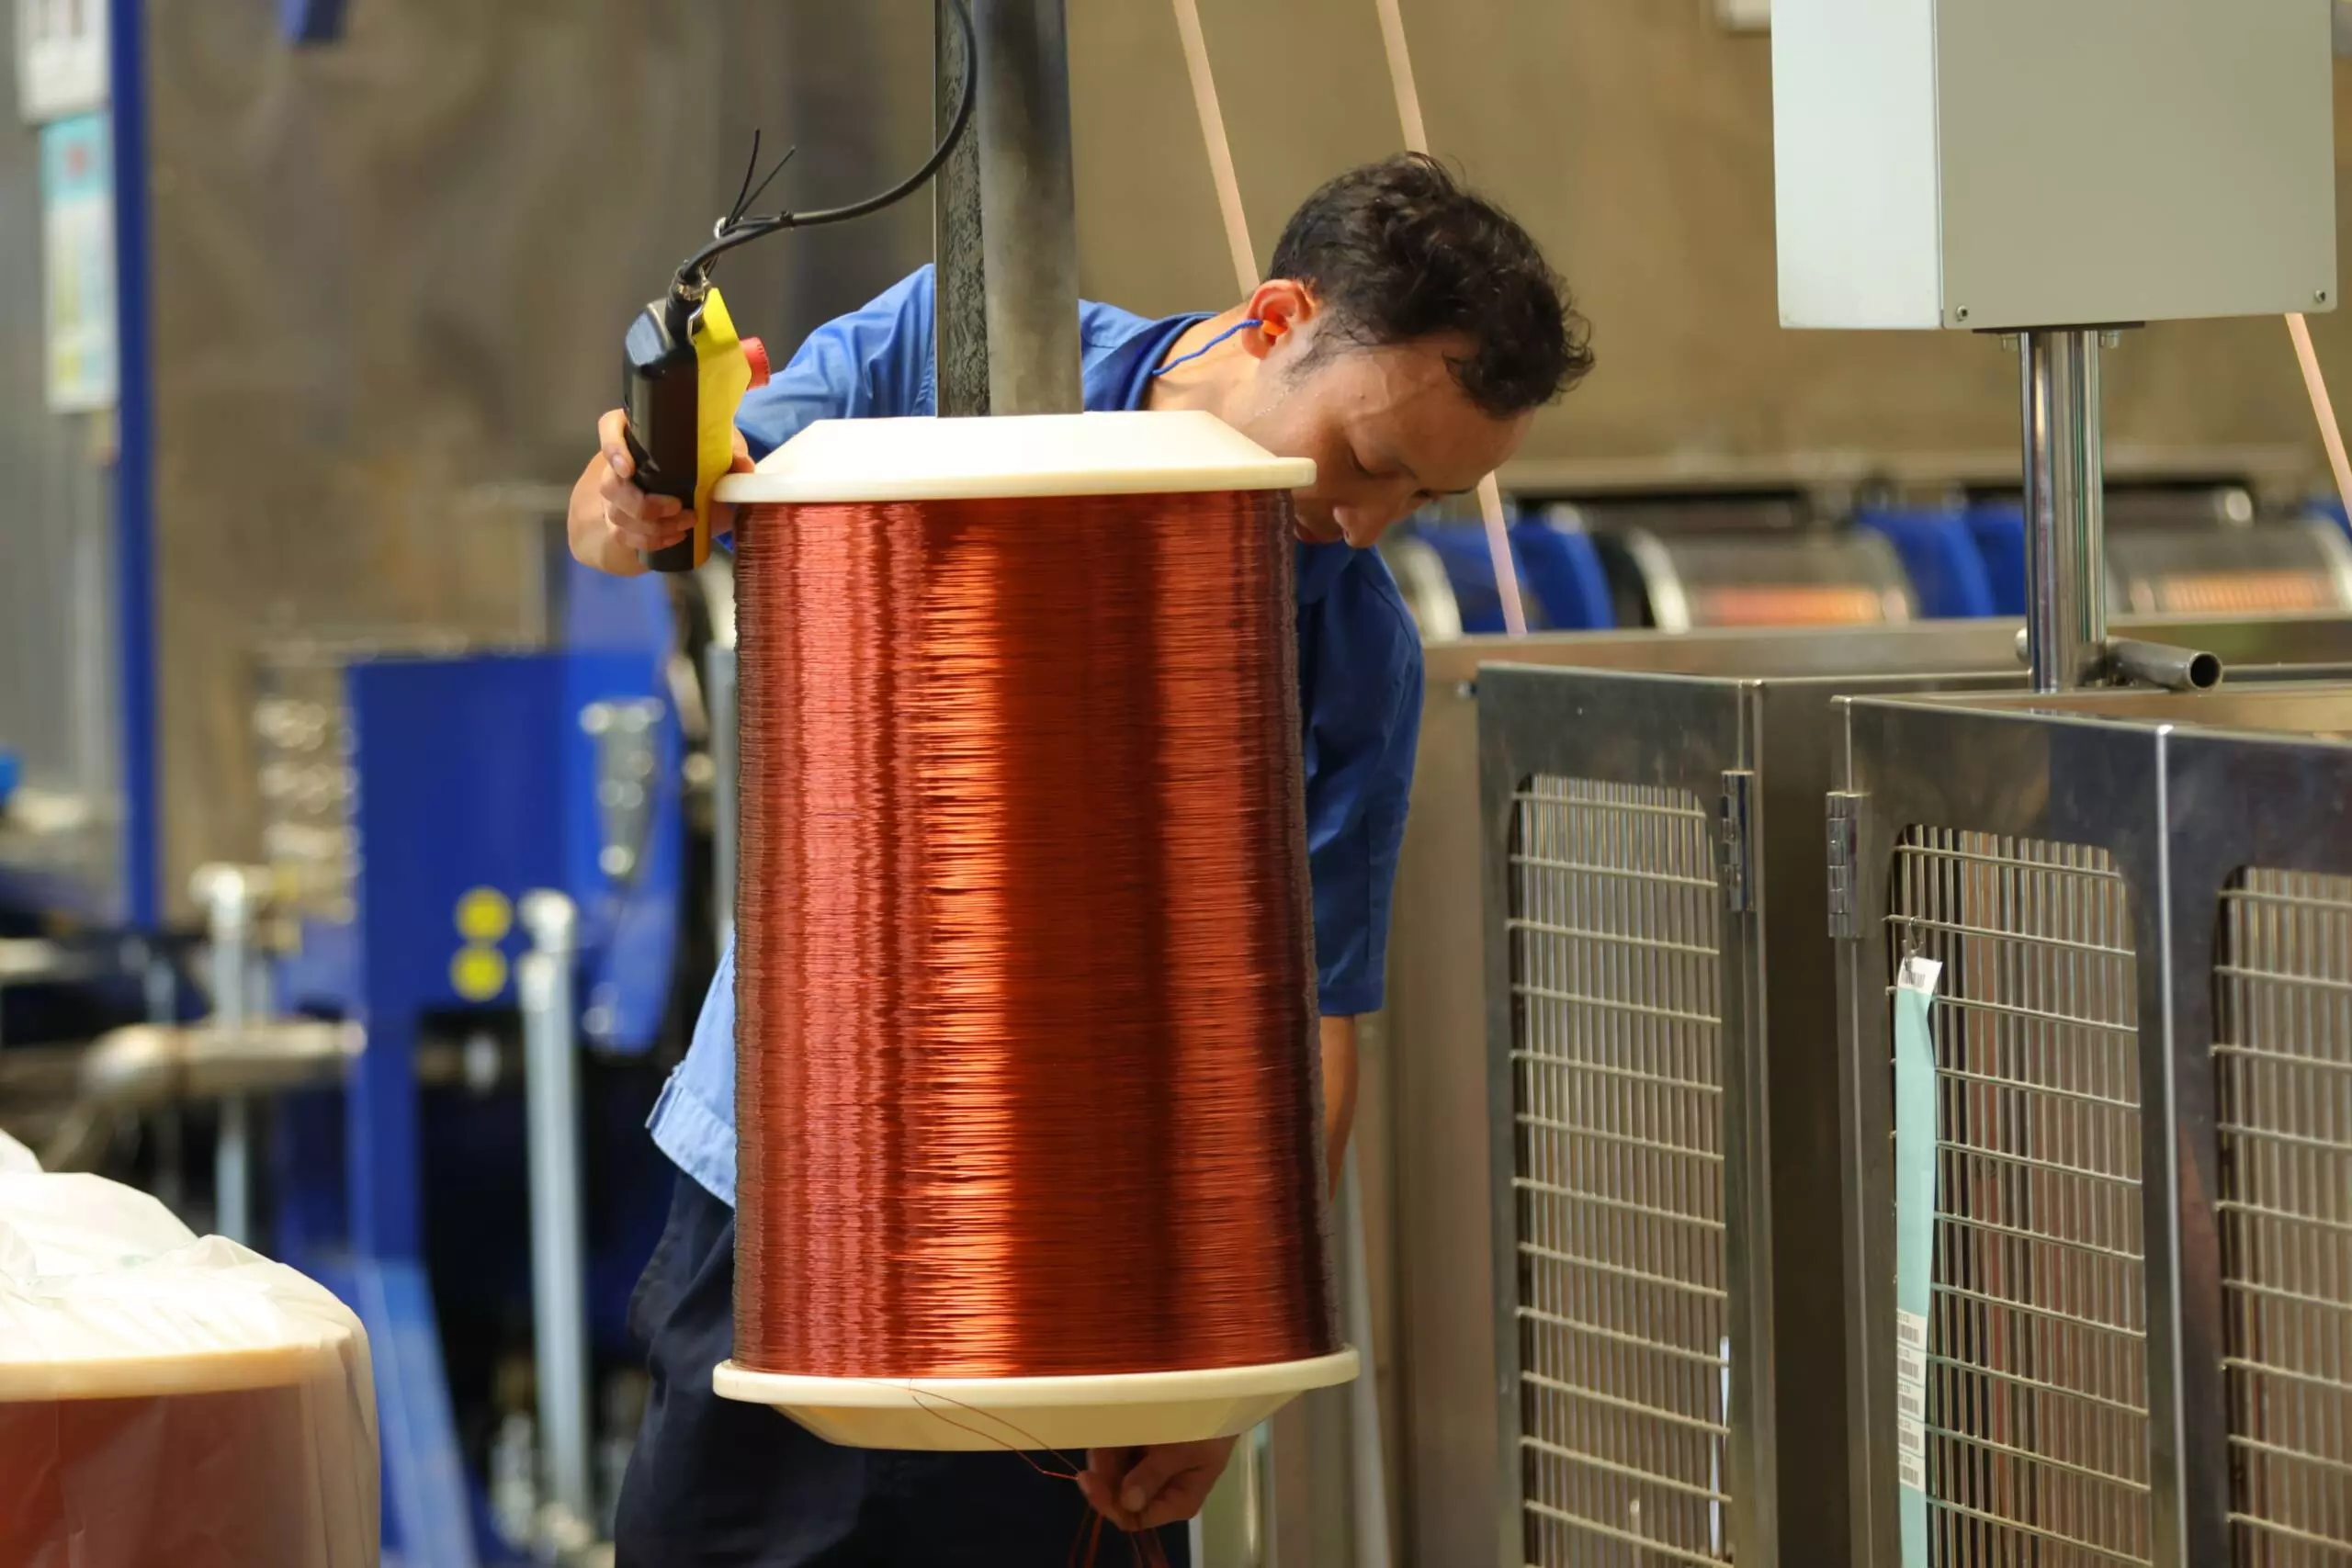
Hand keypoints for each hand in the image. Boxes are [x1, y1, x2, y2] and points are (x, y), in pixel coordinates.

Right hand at [565, 408, 752, 575]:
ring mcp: (618, 495)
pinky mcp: (622, 522)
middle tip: (676, 506)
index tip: (627, 467)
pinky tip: (675, 538)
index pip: (610, 427)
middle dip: (643, 503)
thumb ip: (731, 454)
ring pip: (617, 514)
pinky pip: (625, 536)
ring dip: (653, 525)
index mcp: (640, 436)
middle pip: (610, 483)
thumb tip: (742, 463)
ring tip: (687, 523)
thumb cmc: (703, 466)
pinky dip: (651, 541)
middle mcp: (621, 464)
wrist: (695, 498)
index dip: (611, 445)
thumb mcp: (719, 456)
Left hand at [1077, 1436, 1238, 1531]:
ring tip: (1107, 1428)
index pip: (1134, 1518)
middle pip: (1119, 1495)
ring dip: (1104, 1454)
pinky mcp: (1142, 1450)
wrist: (1220, 1396)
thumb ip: (1154, 1474)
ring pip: (1113, 1473)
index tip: (1091, 1480)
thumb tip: (1128, 1502)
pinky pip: (1116, 1453)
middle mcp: (1159, 1492)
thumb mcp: (1185, 1451)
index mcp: (1175, 1502)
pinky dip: (1109, 1442)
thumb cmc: (1210, 1427)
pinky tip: (1110, 1424)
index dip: (1110, 1503)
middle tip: (1096, 1447)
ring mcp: (1148, 1470)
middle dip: (1104, 1474)